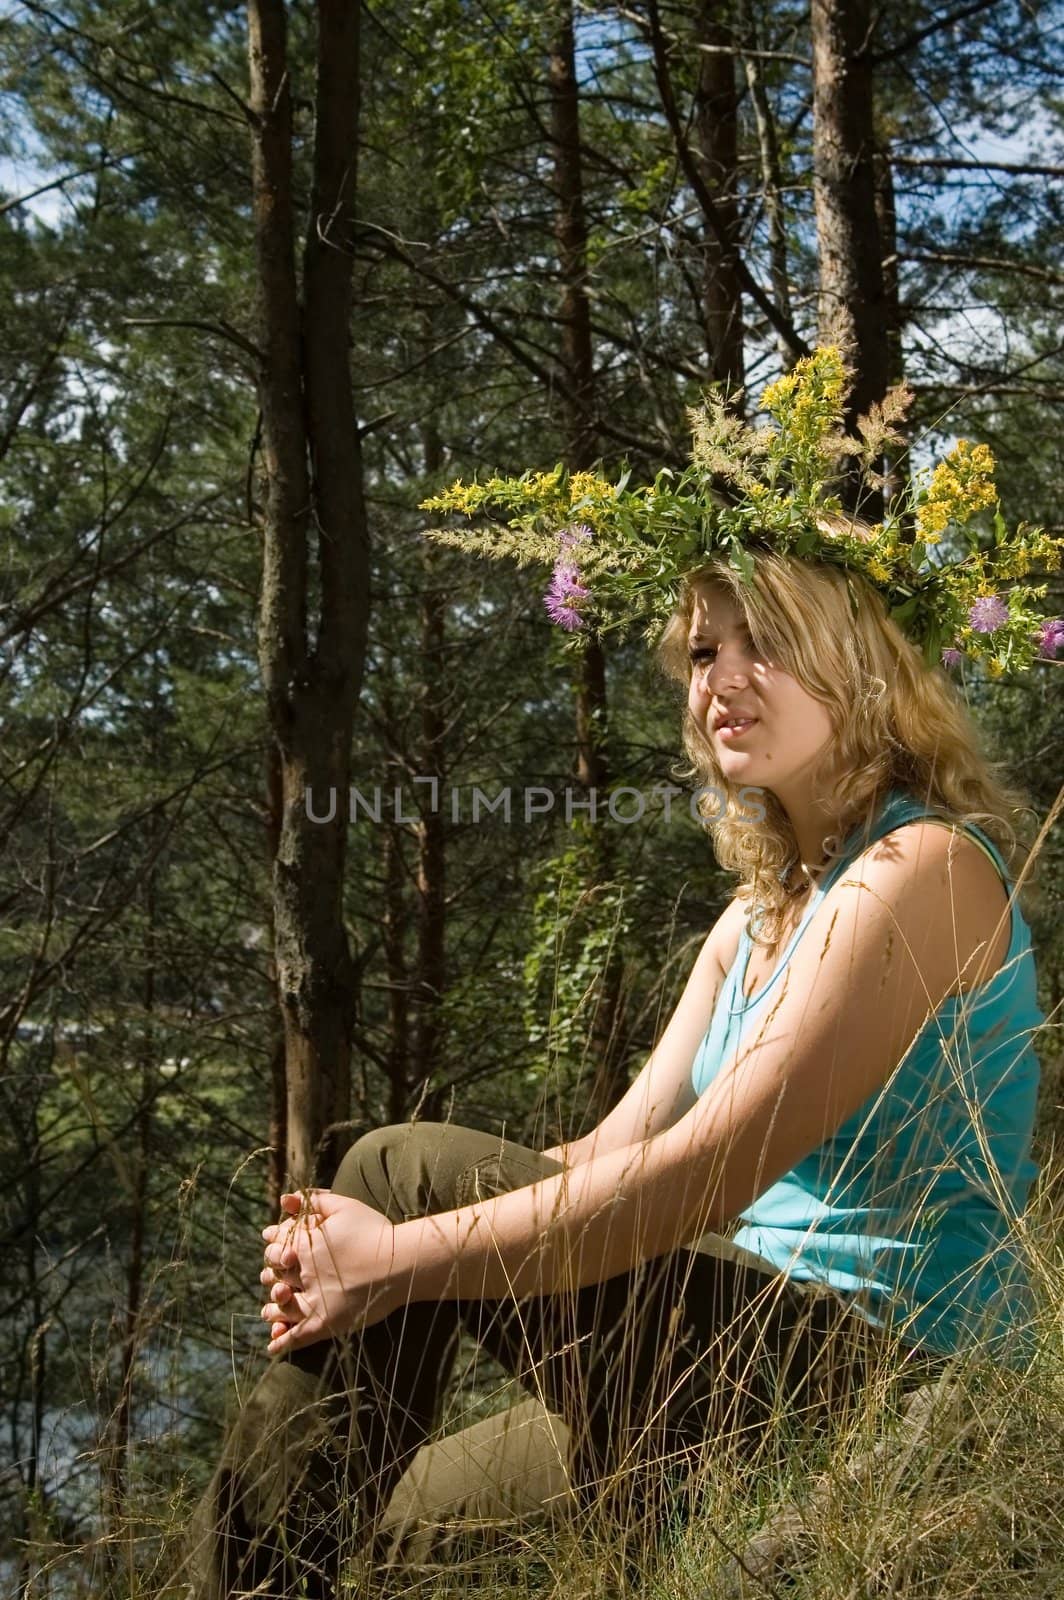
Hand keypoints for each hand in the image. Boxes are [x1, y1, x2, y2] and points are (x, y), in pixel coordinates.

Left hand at [260, 1189, 402, 1354]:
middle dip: (270, 1275)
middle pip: (274, 1277)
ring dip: (272, 1308)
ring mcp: (313, 1301)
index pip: (275, 1248)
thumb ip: (313, 1201)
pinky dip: (282, 1343)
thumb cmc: (375, 1232)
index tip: (272, 1247)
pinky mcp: (325, 1324)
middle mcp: (303, 1275)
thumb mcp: (345, 1207)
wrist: (400, 1263)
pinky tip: (273, 1347)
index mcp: (304, 1247)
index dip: (272, 1247)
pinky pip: (296, 1338)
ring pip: (282, 1307)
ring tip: (268, 1311)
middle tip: (270, 1277)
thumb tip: (284, 1198)